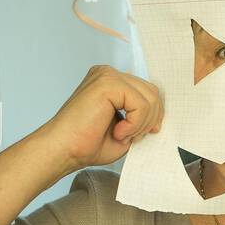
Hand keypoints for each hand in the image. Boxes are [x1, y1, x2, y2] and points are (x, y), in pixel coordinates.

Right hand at [41, 65, 162, 172]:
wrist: (64, 150)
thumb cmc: (87, 144)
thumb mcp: (125, 129)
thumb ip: (140, 117)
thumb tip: (159, 116)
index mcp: (111, 82)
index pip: (147, 91)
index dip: (153, 114)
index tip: (143, 133)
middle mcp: (108, 74)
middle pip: (152, 91)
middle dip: (150, 119)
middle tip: (132, 137)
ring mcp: (107, 75)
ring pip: (150, 97)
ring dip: (142, 123)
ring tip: (122, 135)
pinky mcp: (107, 83)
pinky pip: (141, 103)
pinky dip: (135, 123)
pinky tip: (118, 132)